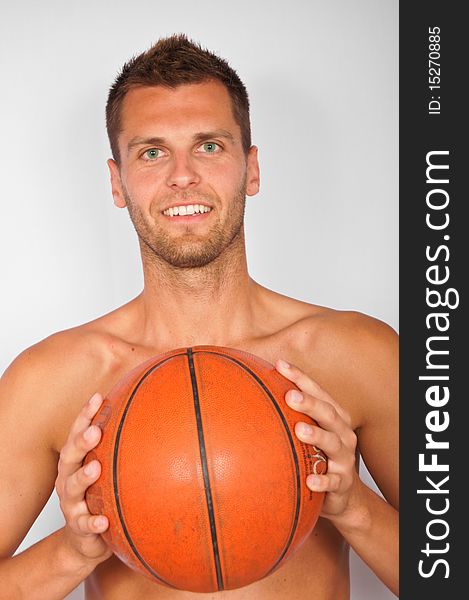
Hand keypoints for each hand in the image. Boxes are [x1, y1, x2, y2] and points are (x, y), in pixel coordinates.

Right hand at [55, 393, 111, 563]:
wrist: (84, 539)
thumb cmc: (98, 494)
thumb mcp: (106, 468)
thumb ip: (119, 445)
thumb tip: (149, 408)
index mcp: (75, 461)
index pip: (77, 433)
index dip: (85, 415)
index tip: (97, 398)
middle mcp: (68, 479)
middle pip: (70, 457)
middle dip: (81, 442)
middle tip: (95, 431)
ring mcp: (72, 504)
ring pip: (73, 489)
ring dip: (83, 477)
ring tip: (96, 468)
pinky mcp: (79, 528)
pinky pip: (85, 525)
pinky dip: (93, 522)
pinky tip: (104, 520)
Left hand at [276, 359, 357, 521]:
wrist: (343, 495)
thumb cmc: (319, 455)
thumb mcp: (309, 433)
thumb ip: (289, 415)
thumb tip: (250, 391)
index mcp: (334, 417)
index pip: (318, 392)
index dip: (300, 378)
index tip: (280, 365)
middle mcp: (343, 434)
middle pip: (328, 413)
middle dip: (310, 403)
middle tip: (291, 396)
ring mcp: (344, 458)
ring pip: (332, 444)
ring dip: (317, 436)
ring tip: (300, 430)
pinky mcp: (343, 483)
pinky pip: (333, 481)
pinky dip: (322, 480)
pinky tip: (310, 481)